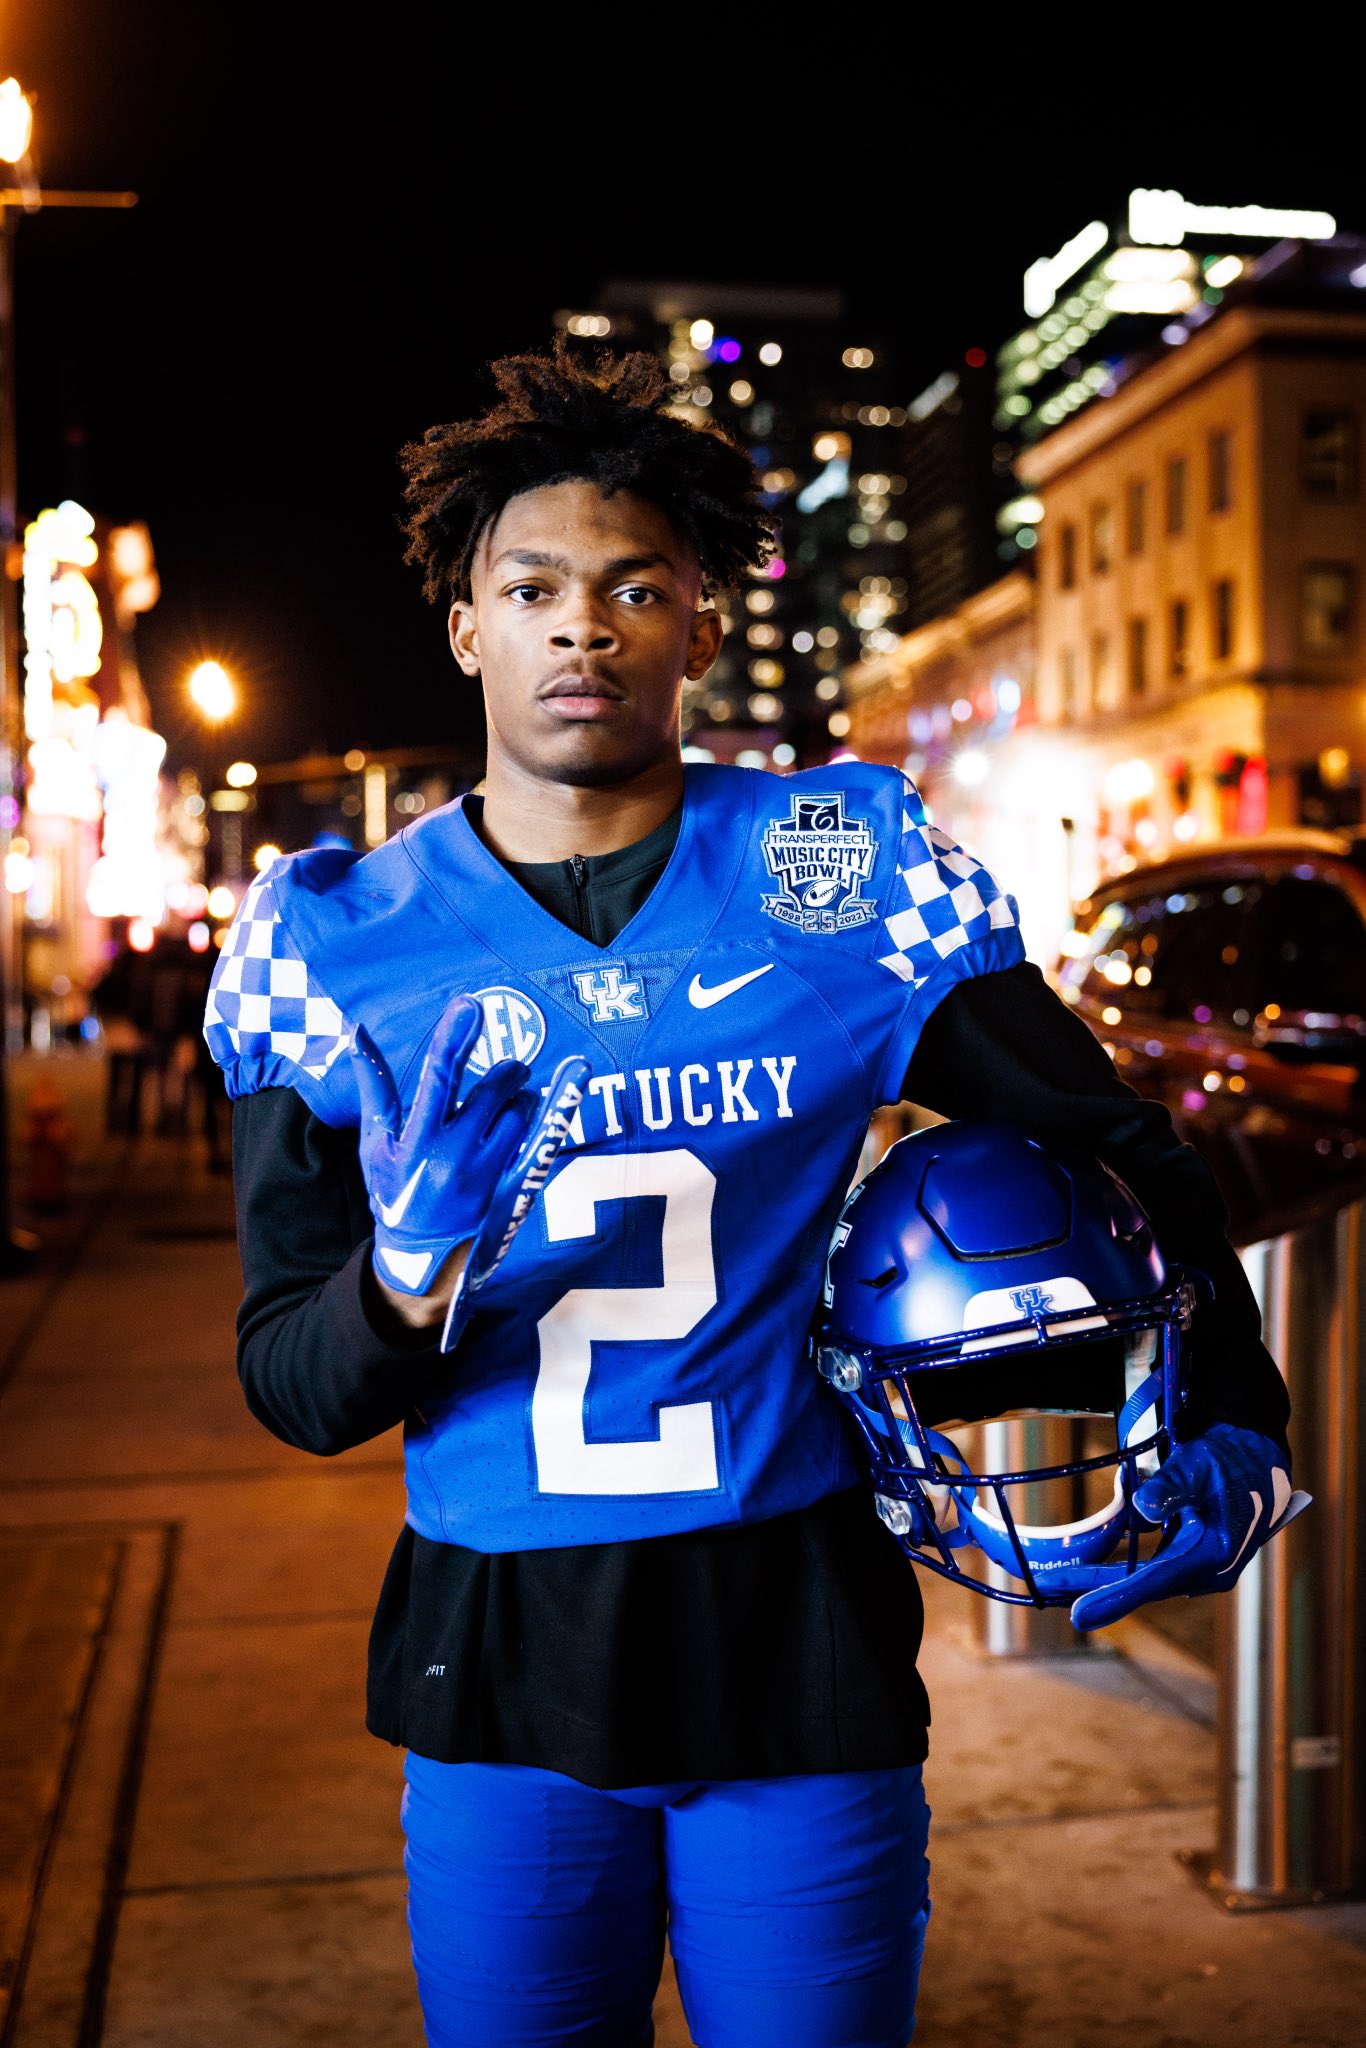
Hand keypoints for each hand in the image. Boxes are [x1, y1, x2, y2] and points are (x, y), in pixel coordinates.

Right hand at [354, 994, 588, 1314]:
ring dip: (519, 1097)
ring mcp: (486, 1173)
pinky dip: (559, 1103)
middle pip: (490, 1090)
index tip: (469, 1005)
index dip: (453, 1039)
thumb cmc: (392, 1189)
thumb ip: (374, 1088)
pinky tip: (577, 1072)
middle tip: (507, 1072)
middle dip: (503, 1072)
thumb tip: (357, 1032)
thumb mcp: (374, 1143)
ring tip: (508, 1108)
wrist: (420, 1255)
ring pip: (518, 1111)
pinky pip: (543, 1138)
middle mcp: (452, 1155)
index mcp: (415, 1141)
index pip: (436, 1078)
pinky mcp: (512, 1186)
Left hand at [1069, 1423, 1310, 1631]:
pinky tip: (1088, 1571)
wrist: (1259, 1462)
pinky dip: (1120, 1571)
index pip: (1154, 1581)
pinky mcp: (1192, 1563)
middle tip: (1046, 1588)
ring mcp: (1201, 1570)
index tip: (1078, 1616)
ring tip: (1056, 1582)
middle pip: (1142, 1585)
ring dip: (1102, 1581)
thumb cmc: (1230, 1460)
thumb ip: (1171, 1486)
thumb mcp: (1199, 1464)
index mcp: (1214, 1553)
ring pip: (1143, 1580)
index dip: (1113, 1598)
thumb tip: (1141, 1509)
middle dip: (1093, 1589)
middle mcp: (1208, 1572)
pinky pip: (1150, 1571)